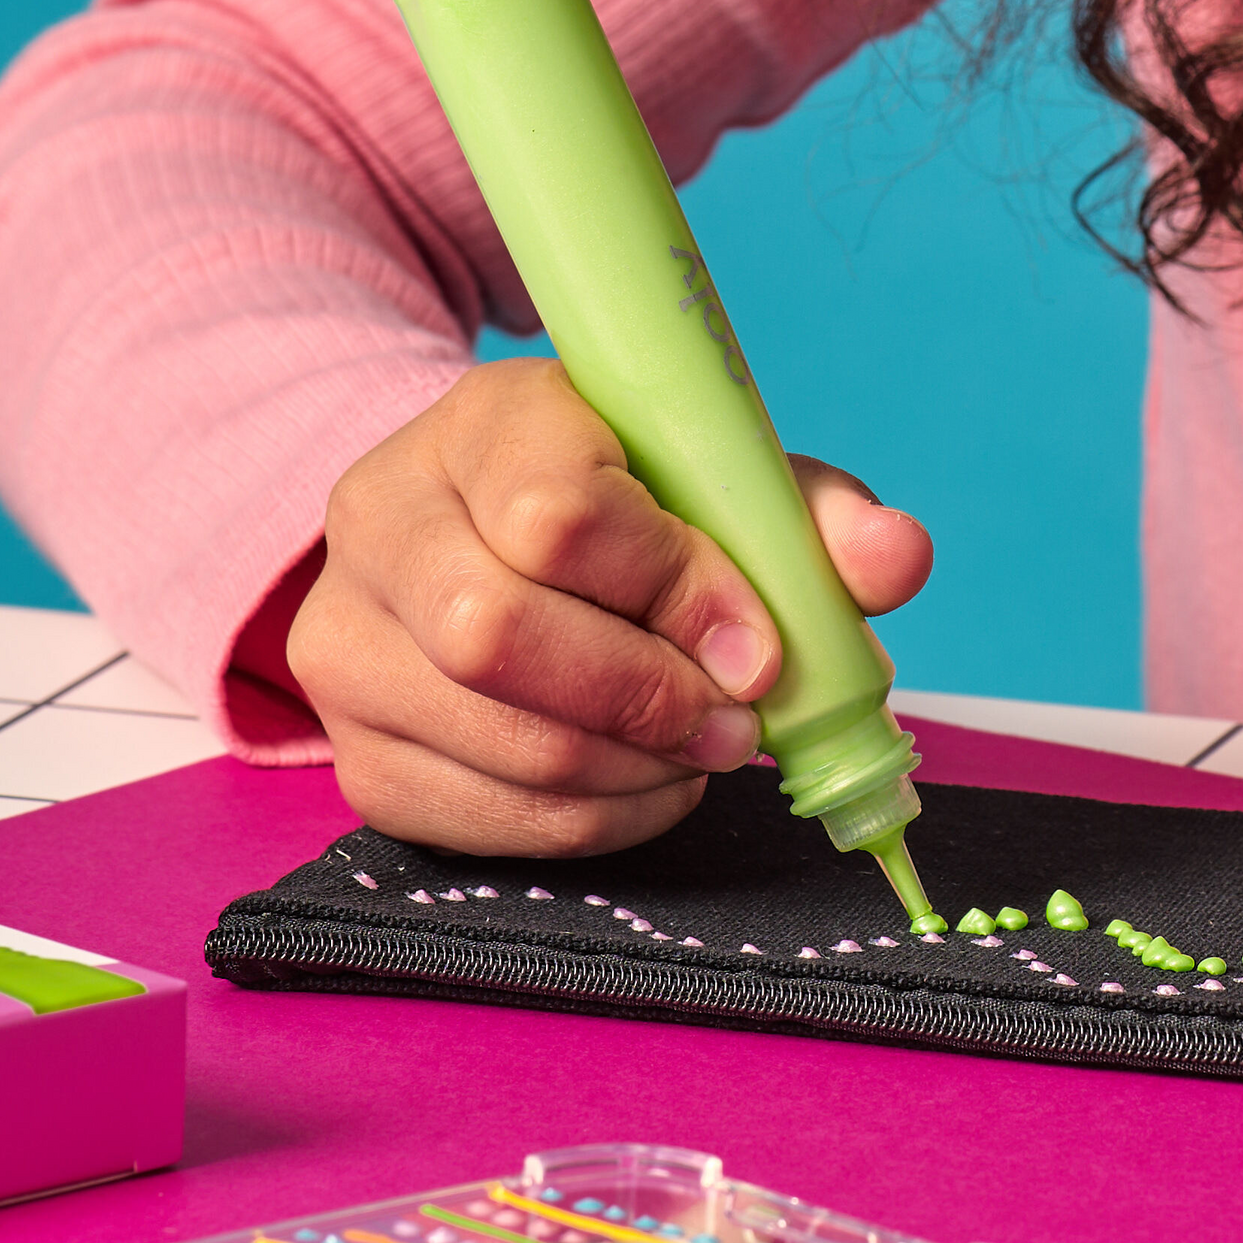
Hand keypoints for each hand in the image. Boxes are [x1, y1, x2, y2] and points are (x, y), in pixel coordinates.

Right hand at [282, 355, 930, 855]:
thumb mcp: (730, 484)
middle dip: (648, 695)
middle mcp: (382, 517)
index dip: (677, 592)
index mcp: (484, 423)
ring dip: (637, 767)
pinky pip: (484, 819)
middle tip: (735, 719)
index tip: (756, 639)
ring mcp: (347, 640)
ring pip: (497, 738)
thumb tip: (895, 558)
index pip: (557, 516)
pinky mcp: (358, 751)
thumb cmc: (637, 509)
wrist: (500, 546)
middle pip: (496, 633)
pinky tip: (644, 778)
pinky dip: (597, 819)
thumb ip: (817, 516)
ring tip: (702, 746)